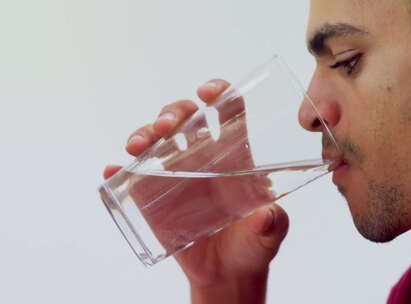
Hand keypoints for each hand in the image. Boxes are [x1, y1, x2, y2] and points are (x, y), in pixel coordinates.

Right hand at [103, 79, 288, 302]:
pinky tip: (112, 170)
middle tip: (167, 126)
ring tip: (137, 146)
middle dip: (173, 111)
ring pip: (156, 141)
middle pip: (185, 118)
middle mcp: (204, 157)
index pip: (227, 111)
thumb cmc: (253, 244)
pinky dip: (119, 170)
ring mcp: (177, 175)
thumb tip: (267, 216)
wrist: (228, 273)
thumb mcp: (269, 234)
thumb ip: (272, 224)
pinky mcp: (156, 197)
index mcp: (235, 155)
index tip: (207, 92)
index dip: (218, 91)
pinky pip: (133, 178)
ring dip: (143, 133)